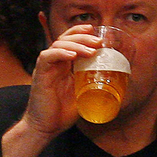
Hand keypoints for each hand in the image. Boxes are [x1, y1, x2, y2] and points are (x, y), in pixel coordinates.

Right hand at [21, 24, 101, 138]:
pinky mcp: (40, 74)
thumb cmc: (63, 112)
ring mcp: (47, 67)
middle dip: (83, 36)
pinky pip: (48, 56)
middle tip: (98, 41)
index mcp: (64, 64)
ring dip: (76, 45)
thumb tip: (116, 78)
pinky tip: (72, 56)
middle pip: (66, 38)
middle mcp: (54, 62)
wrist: (46, 127)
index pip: (70, 40)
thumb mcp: (83, 93)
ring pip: (58, 45)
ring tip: (91, 51)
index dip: (81, 32)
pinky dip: (61, 53)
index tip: (95, 30)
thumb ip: (92, 82)